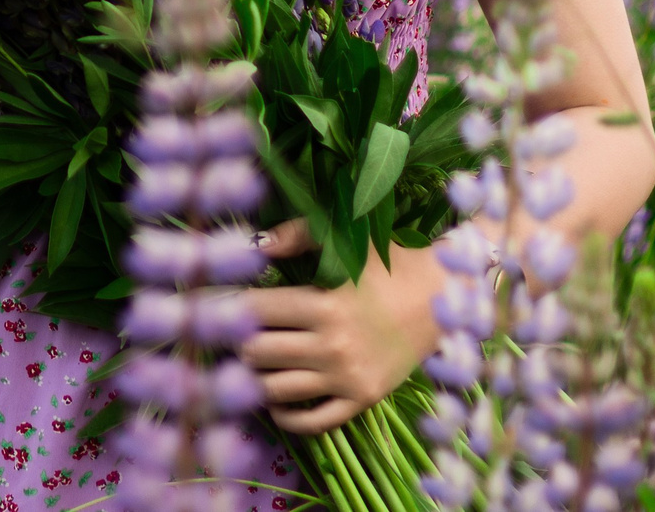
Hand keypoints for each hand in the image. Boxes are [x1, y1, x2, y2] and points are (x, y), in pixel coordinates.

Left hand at [239, 221, 443, 434]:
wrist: (443, 299)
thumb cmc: (390, 263)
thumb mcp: (347, 240)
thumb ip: (297, 235)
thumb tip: (254, 244)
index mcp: (325, 305)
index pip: (256, 311)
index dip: (227, 306)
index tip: (211, 303)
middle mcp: (334, 346)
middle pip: (258, 352)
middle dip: (236, 341)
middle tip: (227, 334)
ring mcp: (348, 378)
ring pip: (277, 390)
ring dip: (253, 378)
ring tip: (244, 364)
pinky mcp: (362, 399)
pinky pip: (313, 421)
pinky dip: (286, 415)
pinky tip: (274, 401)